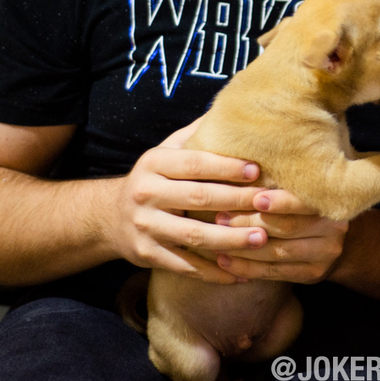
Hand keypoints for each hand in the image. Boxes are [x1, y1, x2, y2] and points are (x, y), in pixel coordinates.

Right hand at [107, 120, 267, 282]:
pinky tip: (239, 273)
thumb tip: (235, 108)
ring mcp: (144, 226)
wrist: (110, 217)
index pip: (194, 162)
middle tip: (269, 204)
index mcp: (153, 163)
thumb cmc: (154, 179)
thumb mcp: (166, 151)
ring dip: (230, 239)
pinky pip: (185, 265)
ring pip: (193, 236)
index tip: (257, 171)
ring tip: (261, 239)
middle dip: (237, 201)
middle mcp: (145, 193)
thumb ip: (196, 134)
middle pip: (198, 198)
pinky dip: (213, 272)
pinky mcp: (147, 255)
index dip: (226, 166)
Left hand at [212, 190, 348, 283]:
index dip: (280, 201)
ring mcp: (325, 255)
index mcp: (331, 201)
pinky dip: (248, 267)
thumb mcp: (299, 188)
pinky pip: (275, 272)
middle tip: (222, 217)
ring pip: (277, 252)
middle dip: (250, 222)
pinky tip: (226, 261)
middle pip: (287, 228)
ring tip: (217, 240)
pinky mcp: (313, 273)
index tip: (254, 198)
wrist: (330, 237)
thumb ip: (280, 182)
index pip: (303, 202)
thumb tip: (244, 167)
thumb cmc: (303, 204)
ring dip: (243, 248)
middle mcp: (334, 229)